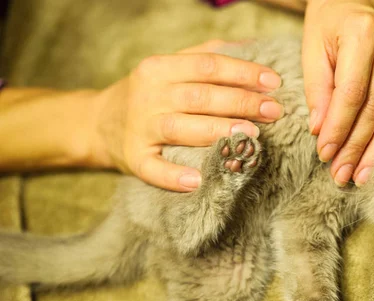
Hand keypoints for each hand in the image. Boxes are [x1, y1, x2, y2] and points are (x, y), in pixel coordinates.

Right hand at [92, 40, 283, 191]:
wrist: (100, 122)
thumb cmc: (149, 95)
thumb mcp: (169, 68)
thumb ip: (204, 56)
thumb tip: (251, 46)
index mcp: (159, 68)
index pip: (207, 66)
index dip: (243, 73)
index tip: (273, 82)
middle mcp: (149, 95)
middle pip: (200, 97)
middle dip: (241, 102)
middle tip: (274, 111)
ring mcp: (140, 128)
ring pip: (181, 128)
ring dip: (217, 131)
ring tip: (250, 136)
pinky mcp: (133, 158)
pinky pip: (153, 169)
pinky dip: (174, 176)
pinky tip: (198, 180)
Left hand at [302, 0, 373, 185]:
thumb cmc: (330, 22)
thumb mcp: (314, 48)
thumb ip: (318, 89)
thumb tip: (320, 131)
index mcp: (363, 34)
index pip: (352, 94)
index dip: (338, 129)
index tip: (325, 155)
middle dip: (358, 147)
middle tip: (342, 175)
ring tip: (363, 175)